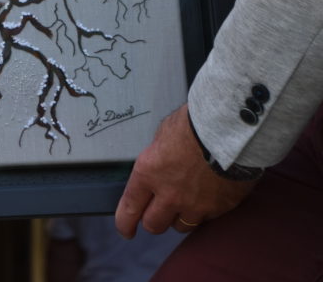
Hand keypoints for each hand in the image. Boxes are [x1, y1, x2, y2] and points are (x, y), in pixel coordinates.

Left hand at [115, 103, 254, 237]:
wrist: (231, 131)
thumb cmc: (194, 125)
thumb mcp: (163, 135)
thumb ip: (157, 157)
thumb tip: (158, 166)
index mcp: (148, 173)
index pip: (129, 209)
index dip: (124, 223)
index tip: (125, 230)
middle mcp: (169, 195)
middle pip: (154, 225)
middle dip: (152, 220)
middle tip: (156, 212)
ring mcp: (196, 205)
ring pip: (181, 226)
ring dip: (178, 217)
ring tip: (183, 202)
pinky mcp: (219, 208)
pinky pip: (206, 218)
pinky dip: (203, 212)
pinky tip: (206, 196)